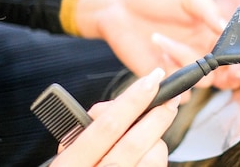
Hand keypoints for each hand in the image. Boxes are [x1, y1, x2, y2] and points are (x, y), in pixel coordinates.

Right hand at [53, 68, 178, 165]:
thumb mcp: (67, 156)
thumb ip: (86, 132)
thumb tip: (115, 107)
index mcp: (69, 165)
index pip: (106, 126)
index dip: (132, 100)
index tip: (151, 80)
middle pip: (133, 143)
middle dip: (157, 115)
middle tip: (172, 97)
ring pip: (151, 158)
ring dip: (157, 139)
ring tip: (152, 131)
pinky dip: (157, 157)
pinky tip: (150, 153)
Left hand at [74, 0, 224, 75]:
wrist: (115, 6)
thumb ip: (208, 11)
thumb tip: (226, 28)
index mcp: (209, 31)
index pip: (234, 51)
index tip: (239, 57)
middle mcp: (199, 51)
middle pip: (225, 75)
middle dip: (228, 74)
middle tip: (215, 61)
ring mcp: (181, 66)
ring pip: (201, 81)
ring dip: (184, 61)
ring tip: (160, 38)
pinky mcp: (163, 77)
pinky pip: (178, 90)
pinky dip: (172, 77)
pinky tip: (156, 54)